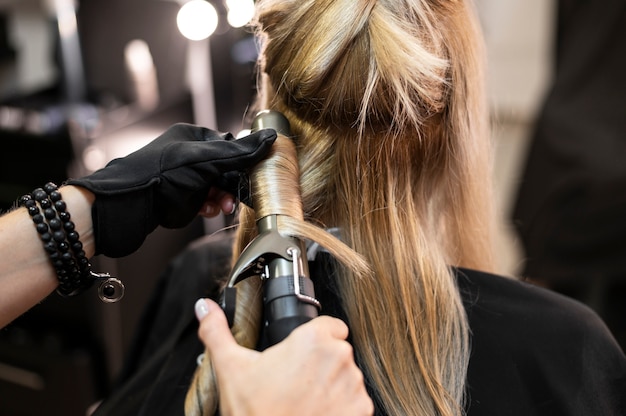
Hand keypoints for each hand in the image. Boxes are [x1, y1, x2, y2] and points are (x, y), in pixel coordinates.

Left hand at [67, 124, 275, 256]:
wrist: (128, 205)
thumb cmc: (161, 174)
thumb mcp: (206, 160)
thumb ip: (240, 152)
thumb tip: (272, 137)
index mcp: (195, 137)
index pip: (231, 147)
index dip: (244, 163)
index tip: (255, 176)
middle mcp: (190, 155)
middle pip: (226, 170)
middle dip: (232, 185)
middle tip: (236, 199)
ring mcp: (185, 178)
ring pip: (217, 188)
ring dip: (223, 198)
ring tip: (221, 207)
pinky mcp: (181, 198)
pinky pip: (205, 201)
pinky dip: (209, 207)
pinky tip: (205, 209)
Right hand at [194, 298, 373, 415]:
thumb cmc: (256, 413)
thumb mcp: (231, 369)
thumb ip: (218, 332)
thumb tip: (204, 308)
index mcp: (313, 340)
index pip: (331, 324)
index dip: (316, 337)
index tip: (302, 352)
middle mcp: (339, 358)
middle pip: (337, 350)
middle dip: (321, 362)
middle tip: (296, 380)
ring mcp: (353, 385)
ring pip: (347, 375)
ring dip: (332, 384)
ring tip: (305, 399)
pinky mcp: (361, 410)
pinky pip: (356, 400)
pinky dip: (343, 406)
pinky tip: (318, 412)